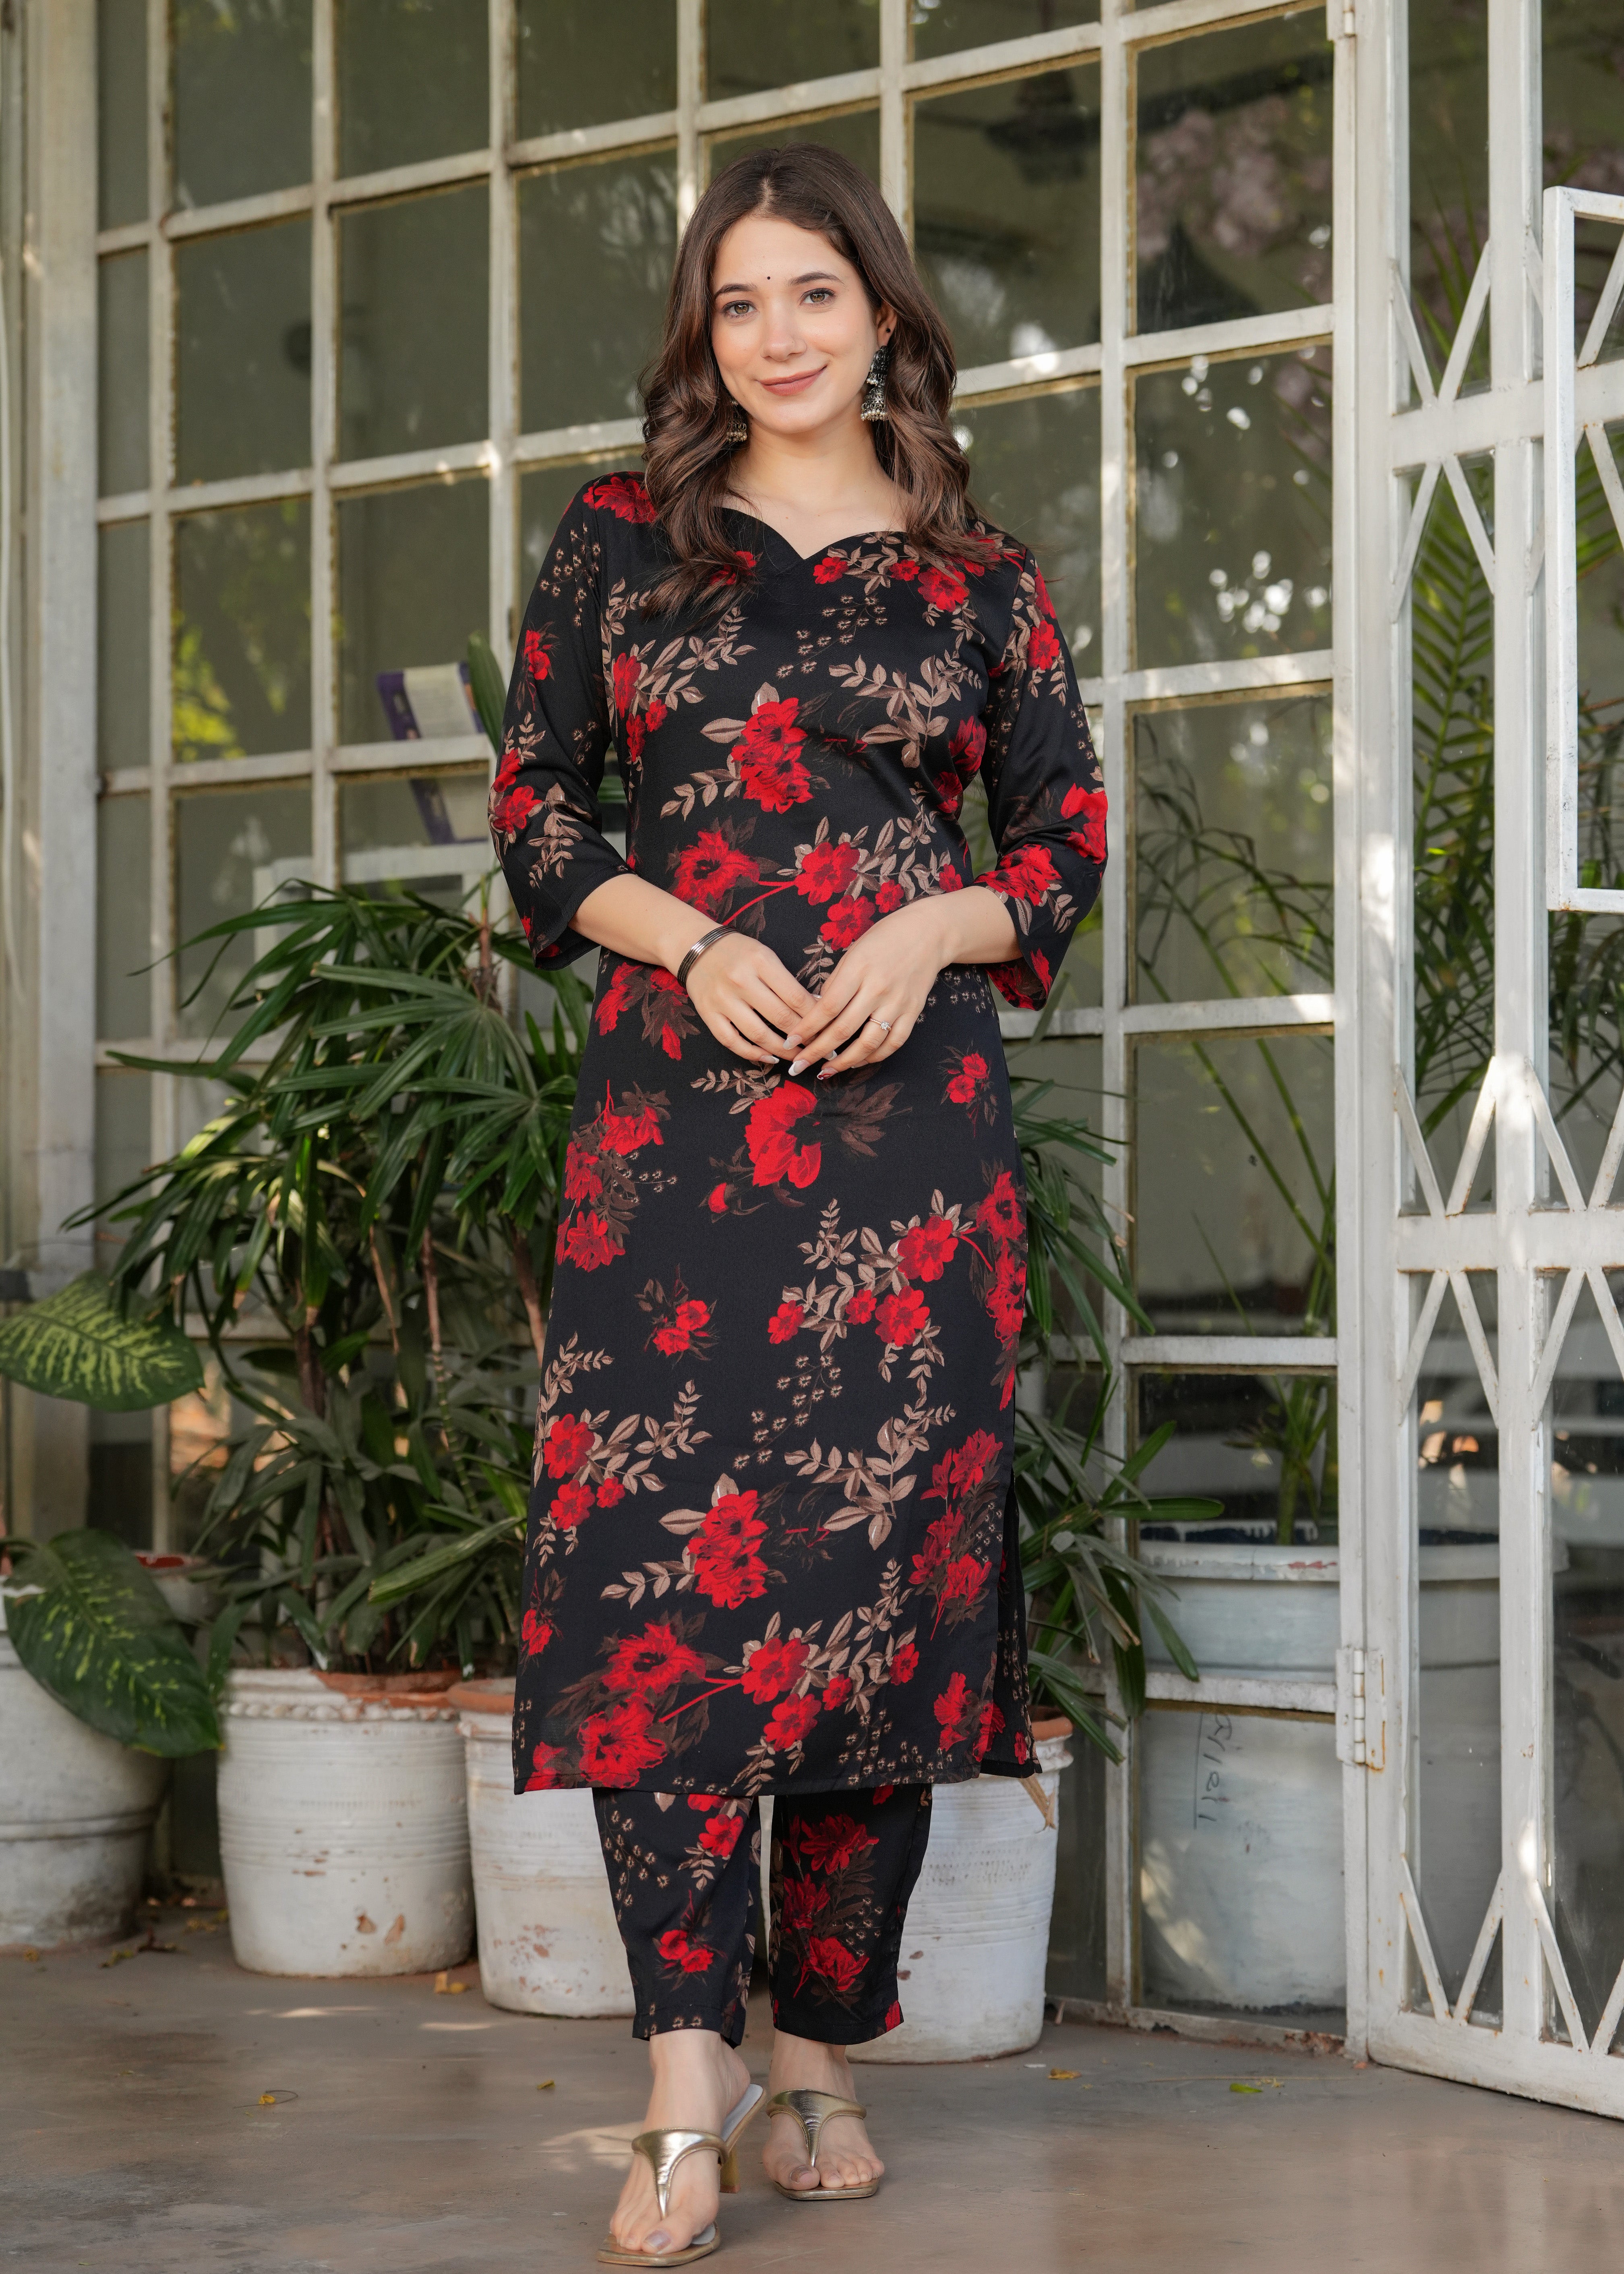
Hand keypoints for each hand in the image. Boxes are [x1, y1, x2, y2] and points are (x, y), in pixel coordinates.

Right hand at [685, 931, 819, 1066]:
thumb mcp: (766, 956)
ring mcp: (722, 999)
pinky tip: (769, 1058)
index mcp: (761, 961)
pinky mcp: (708, 1014)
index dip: (816, 1017)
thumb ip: (787, 981)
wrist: (695, 947)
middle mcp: (741, 980)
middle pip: (780, 1017)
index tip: (829, 1029)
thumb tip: (817, 1008)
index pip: (796, 997)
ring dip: (783, 1051)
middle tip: (820, 1048)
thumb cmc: (739, 952)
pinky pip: (732, 1042)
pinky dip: (753, 1054)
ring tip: (799, 1057)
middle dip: (804, 1037)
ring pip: (758, 1034)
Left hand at [786, 901, 956, 1077]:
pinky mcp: (913, 1012)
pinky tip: (857, 1062)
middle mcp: (878, 989)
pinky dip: (874, 1057)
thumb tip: (817, 1013)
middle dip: (817, 1052)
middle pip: (843, 1030)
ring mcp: (897, 1003)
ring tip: (827, 1071)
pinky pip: (893, 1043)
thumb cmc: (884, 938)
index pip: (826, 1008)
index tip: (790, 1042)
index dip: (806, 1029)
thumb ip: (835, 983)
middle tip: (798, 1066)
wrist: (929, 932)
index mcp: (858, 969)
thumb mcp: (853, 952)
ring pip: (868, 1043)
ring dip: (845, 1062)